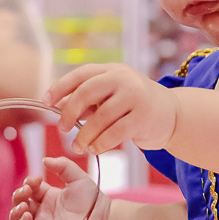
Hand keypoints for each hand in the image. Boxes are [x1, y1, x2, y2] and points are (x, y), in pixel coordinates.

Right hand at [10, 157, 109, 219]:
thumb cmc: (93, 201)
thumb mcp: (78, 178)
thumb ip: (63, 166)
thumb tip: (45, 160)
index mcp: (49, 196)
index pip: (30, 188)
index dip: (29, 182)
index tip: (37, 179)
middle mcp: (43, 211)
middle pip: (20, 203)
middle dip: (19, 194)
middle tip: (27, 190)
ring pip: (18, 219)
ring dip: (15, 211)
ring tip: (24, 206)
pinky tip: (27, 216)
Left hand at [48, 63, 176, 154]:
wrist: (172, 114)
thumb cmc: (134, 107)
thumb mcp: (111, 96)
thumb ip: (88, 98)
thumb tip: (56, 104)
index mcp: (111, 70)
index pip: (80, 75)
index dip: (60, 87)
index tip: (46, 102)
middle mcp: (123, 78)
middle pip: (87, 92)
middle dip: (69, 112)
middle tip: (62, 128)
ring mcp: (135, 96)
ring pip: (100, 117)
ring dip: (85, 134)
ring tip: (78, 146)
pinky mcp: (143, 116)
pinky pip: (115, 132)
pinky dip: (101, 143)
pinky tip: (94, 149)